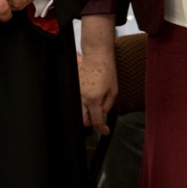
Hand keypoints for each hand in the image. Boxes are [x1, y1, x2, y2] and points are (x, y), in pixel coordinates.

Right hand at [79, 14, 117, 134]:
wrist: (96, 56)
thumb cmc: (107, 71)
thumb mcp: (113, 90)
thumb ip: (108, 105)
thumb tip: (102, 113)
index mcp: (94, 99)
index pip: (96, 121)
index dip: (102, 129)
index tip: (106, 131)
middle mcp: (82, 97)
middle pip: (82, 120)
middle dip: (91, 122)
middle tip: (98, 117)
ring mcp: (76, 91)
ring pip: (77, 111)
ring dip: (86, 113)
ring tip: (94, 105)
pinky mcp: (73, 86)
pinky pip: (75, 100)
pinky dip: (82, 103)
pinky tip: (89, 95)